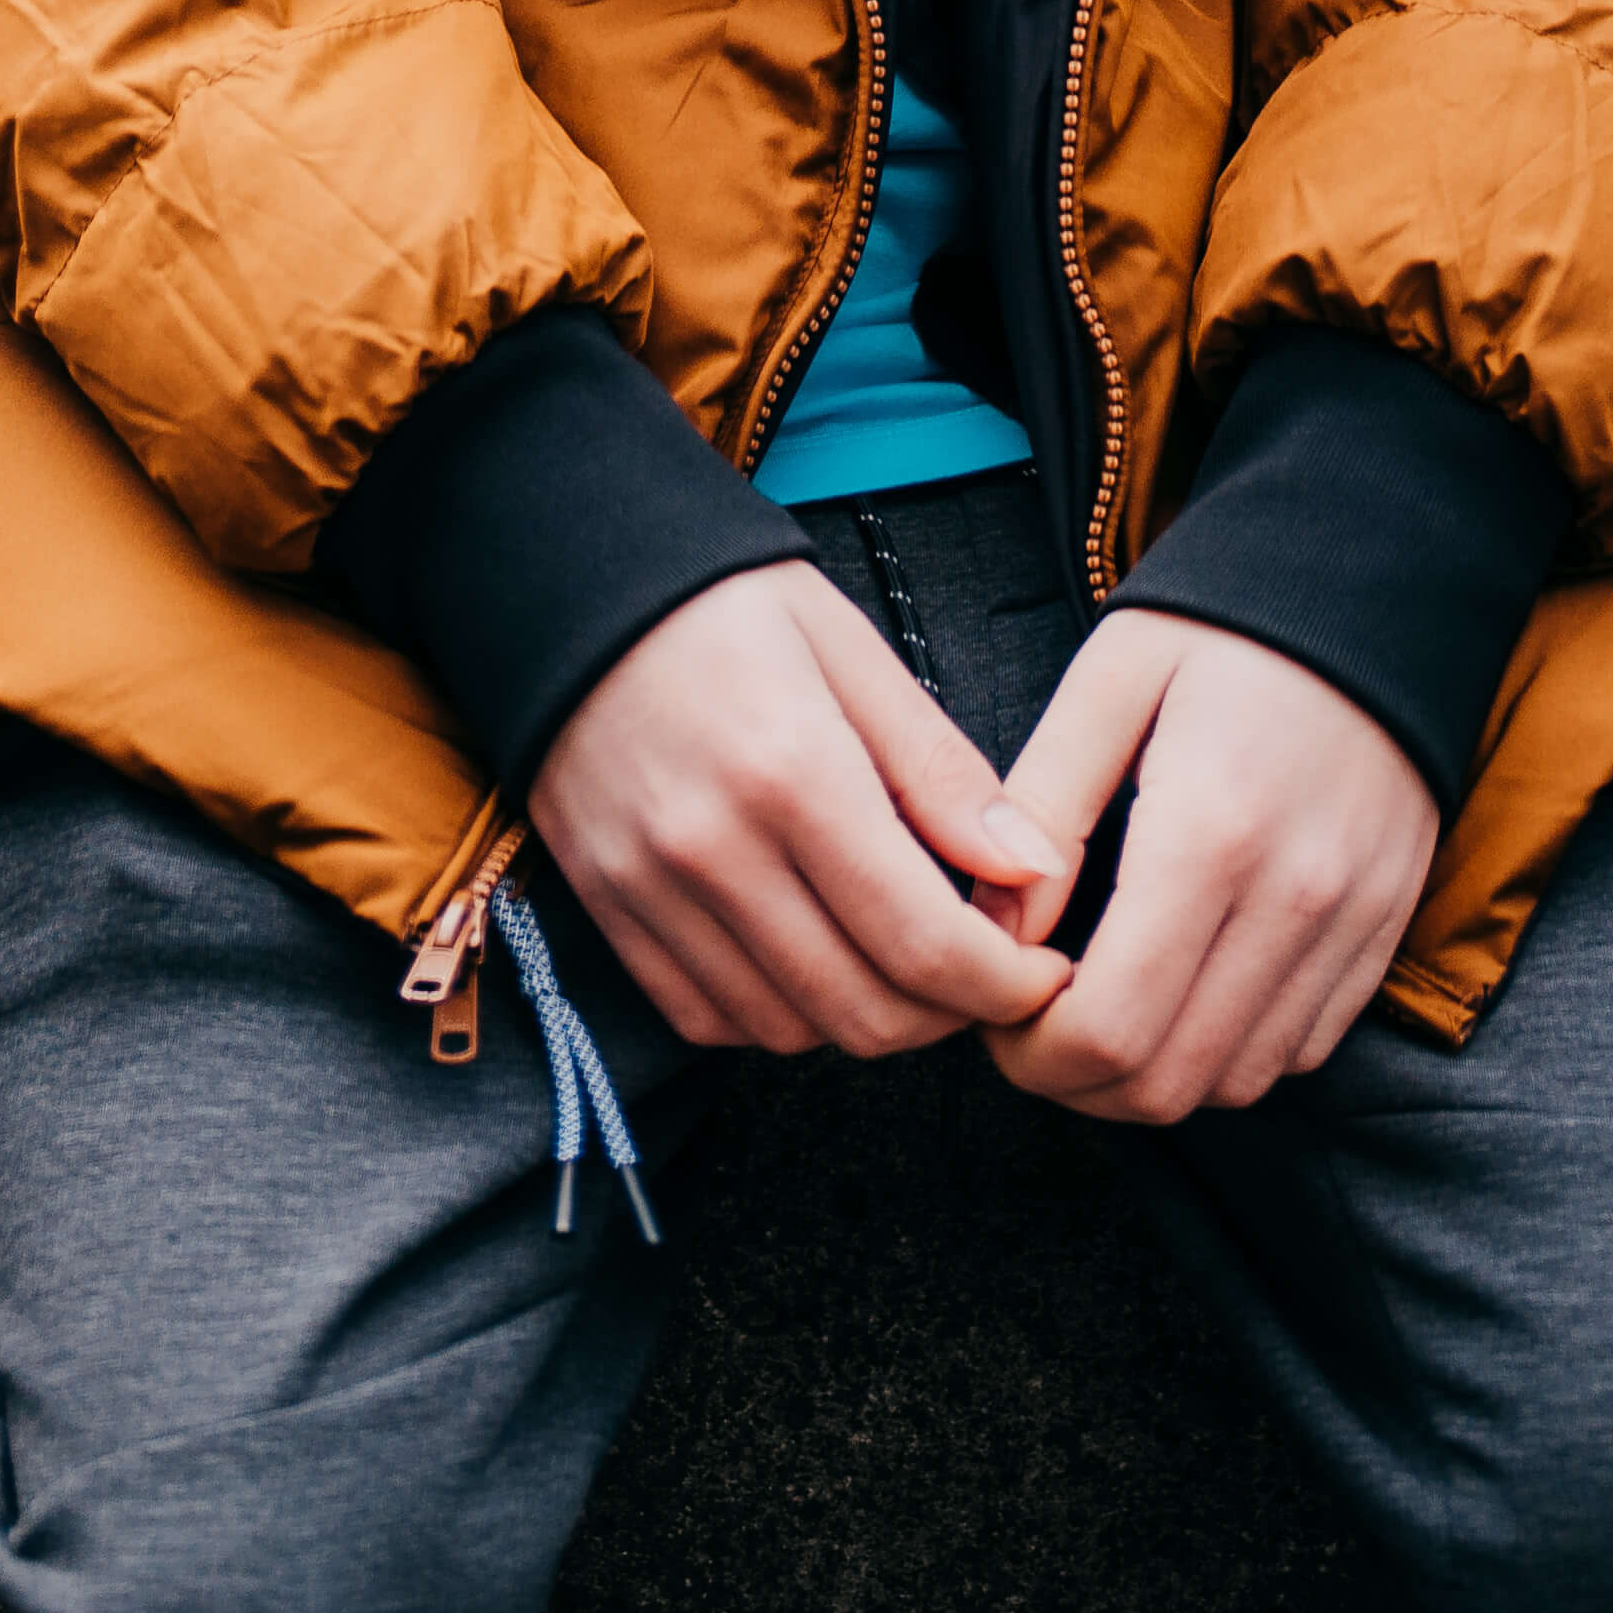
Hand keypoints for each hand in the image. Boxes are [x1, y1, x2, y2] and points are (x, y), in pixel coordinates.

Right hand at [523, 557, 1080, 1059]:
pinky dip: (777, 1015)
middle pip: (862, 1010)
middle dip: (949, 1015)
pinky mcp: (607, 911)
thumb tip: (1031, 871)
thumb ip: (942, 771)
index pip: (922, 941)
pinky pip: (708, 1020)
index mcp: (793, 772)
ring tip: (901, 958)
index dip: (1005, 983)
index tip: (1044, 973)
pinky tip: (811, 958)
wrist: (568, 581)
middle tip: (986, 973)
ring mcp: (649, 891)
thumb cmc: (726, 602)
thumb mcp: (852, 649)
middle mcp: (713, 850)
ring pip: (789, 1031)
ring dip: (866, 1018)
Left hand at [988, 613, 1440, 1127]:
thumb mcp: (1111, 681)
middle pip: (1167, 1083)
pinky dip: (1230, 1053)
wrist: (1382, 579)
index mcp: (1210, 830)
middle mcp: (1293, 897)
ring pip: (1234, 1083)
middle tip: (1034, 1026)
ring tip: (1105, 1011)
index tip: (999, 1010)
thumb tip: (995, 926)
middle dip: (1077, 1081)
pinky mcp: (1386, 931)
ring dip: (1153, 1078)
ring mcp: (1352, 924)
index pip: (1109, 1027)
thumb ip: (1043, 806)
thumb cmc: (1226, 623)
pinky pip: (1298, 1051)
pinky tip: (1187, 993)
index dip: (1031, 1052)